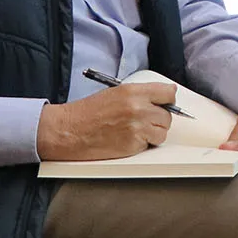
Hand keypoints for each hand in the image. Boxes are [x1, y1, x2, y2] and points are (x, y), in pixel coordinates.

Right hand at [38, 82, 174, 160]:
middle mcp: (138, 108)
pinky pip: (150, 145)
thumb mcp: (115, 93)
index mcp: (133, 92)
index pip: (168, 93)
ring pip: (162, 132)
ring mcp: (137, 127)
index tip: (165, 104)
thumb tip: (163, 96)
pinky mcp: (133, 145)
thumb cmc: (87, 113)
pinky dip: (142, 145)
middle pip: (168, 116)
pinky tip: (126, 139)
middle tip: (143, 121)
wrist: (69, 131)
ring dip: (153, 134)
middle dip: (158, 120)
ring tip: (134, 131)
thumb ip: (140, 94)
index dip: (168, 100)